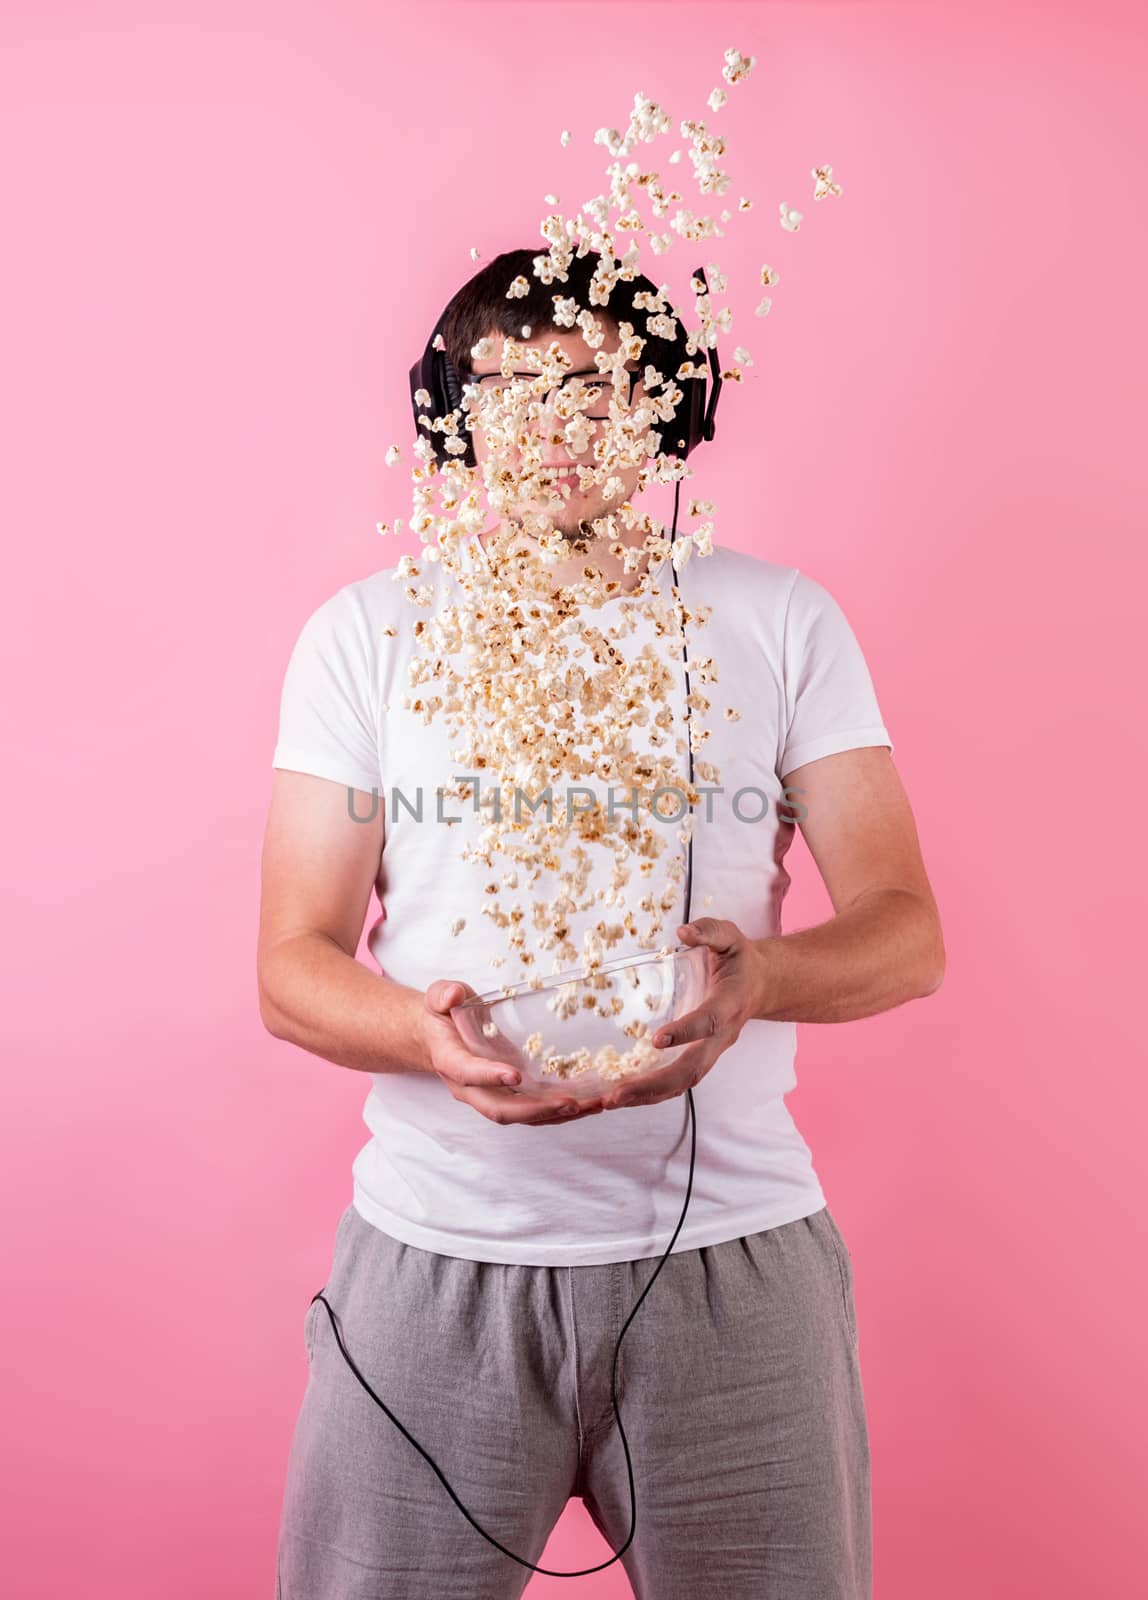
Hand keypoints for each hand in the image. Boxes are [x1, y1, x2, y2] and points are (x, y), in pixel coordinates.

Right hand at [421, 979, 607, 1126]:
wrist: (438, 1036)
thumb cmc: (442, 1015)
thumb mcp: (438, 998)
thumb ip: (443, 995)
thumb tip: (454, 995)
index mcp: (451, 1061)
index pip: (467, 1073)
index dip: (489, 1076)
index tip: (515, 1074)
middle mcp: (470, 1088)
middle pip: (500, 1109)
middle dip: (535, 1109)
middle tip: (568, 1102)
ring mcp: (490, 1095)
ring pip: (521, 1116)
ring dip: (555, 1115)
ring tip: (590, 1107)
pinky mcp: (509, 1095)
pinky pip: (532, 1111)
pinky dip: (558, 1112)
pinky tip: (586, 1105)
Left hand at [601, 918, 760, 1110]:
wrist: (761, 985)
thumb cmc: (740, 959)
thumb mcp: (730, 937)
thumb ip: (709, 932)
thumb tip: (683, 931)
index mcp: (729, 1004)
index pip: (709, 1022)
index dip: (686, 1032)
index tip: (657, 1039)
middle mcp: (721, 1037)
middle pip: (691, 1070)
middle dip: (654, 1085)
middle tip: (616, 1093)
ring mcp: (710, 1052)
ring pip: (681, 1083)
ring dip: (646, 1095)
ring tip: (609, 1102)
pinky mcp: (698, 1057)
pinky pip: (675, 1081)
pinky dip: (649, 1093)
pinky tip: (620, 1096)